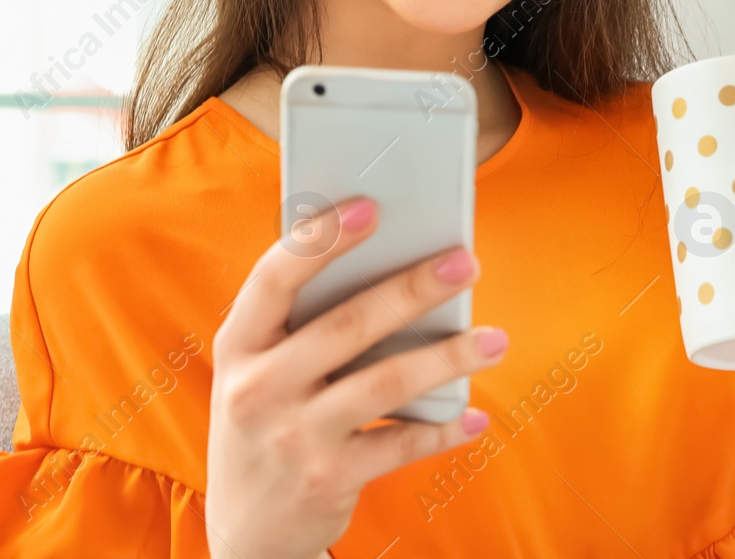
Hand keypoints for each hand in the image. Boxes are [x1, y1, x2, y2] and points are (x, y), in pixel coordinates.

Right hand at [204, 196, 506, 558]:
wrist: (247, 531)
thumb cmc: (266, 422)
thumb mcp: (256, 370)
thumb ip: (299, 324)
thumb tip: (388, 262)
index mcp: (239, 345)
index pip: (275, 277)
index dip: (322, 239)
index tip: (372, 207)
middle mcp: (258, 389)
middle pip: (347, 325)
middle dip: (413, 289)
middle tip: (465, 262)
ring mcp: (293, 437)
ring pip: (384, 384)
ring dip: (448, 358)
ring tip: (494, 339)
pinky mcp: (329, 480)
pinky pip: (400, 445)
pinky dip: (443, 429)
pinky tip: (473, 415)